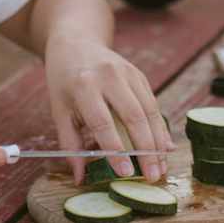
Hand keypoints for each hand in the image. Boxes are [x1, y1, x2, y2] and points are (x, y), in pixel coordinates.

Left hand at [43, 35, 172, 183]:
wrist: (76, 43)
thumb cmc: (64, 81)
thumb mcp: (59, 111)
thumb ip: (70, 145)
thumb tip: (80, 179)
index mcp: (84, 85)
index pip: (102, 123)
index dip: (116, 150)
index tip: (126, 174)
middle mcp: (109, 76)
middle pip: (134, 117)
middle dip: (146, 150)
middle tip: (153, 176)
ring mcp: (128, 73)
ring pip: (150, 111)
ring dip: (158, 142)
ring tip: (161, 168)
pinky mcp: (139, 75)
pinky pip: (153, 105)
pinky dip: (160, 128)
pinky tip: (164, 148)